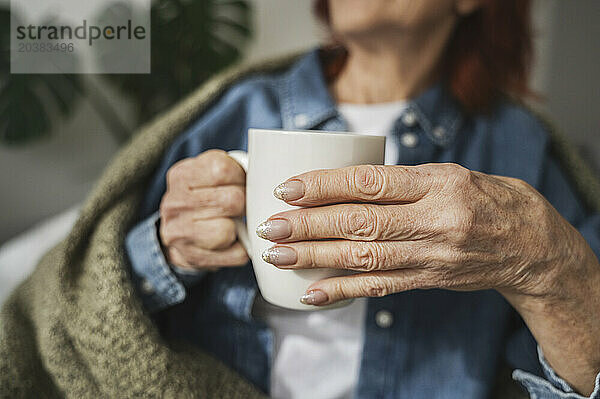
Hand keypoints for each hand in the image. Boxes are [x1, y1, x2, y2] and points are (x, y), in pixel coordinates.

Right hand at [159, 149, 248, 270]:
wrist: (177, 236)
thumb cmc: (202, 201)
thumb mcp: (208, 176)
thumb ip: (232, 169)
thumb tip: (263, 174)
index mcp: (182, 175)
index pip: (222, 170)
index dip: (241, 178)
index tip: (240, 184)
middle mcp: (175, 203)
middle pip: (231, 200)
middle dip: (243, 204)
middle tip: (240, 208)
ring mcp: (180, 232)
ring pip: (228, 230)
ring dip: (239, 228)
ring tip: (231, 224)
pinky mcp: (192, 257)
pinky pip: (236, 254)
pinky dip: (241, 249)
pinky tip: (230, 243)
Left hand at [258, 163, 581, 304]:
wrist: (527, 243)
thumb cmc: (480, 197)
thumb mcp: (444, 174)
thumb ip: (396, 180)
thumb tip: (337, 183)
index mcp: (435, 184)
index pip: (370, 183)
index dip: (325, 186)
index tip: (288, 189)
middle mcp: (432, 220)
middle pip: (360, 223)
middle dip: (309, 225)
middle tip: (270, 226)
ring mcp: (430, 255)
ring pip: (364, 257)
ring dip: (316, 258)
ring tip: (278, 256)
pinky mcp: (426, 280)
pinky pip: (380, 288)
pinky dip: (342, 292)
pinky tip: (311, 292)